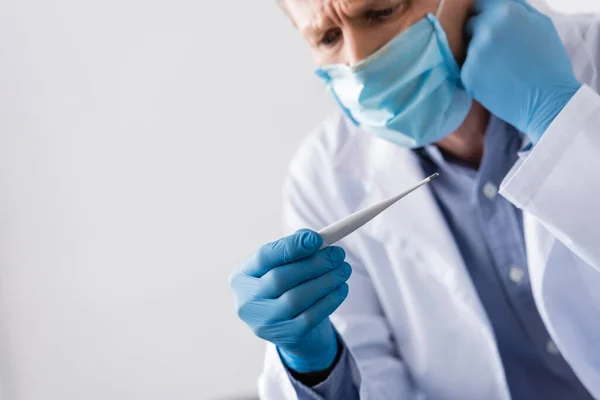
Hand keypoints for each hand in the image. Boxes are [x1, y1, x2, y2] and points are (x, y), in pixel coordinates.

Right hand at [229, 229, 350, 372]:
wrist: (290, 327)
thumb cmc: (286, 287)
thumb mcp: (283, 266)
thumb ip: (294, 249)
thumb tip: (313, 240)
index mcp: (241, 277)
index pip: (264, 257)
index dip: (291, 246)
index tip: (316, 238)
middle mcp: (247, 301)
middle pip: (280, 278)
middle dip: (314, 264)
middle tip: (338, 254)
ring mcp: (264, 323)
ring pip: (297, 298)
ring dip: (326, 281)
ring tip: (343, 269)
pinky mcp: (285, 337)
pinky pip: (311, 317)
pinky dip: (330, 300)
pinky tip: (341, 288)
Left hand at [461, 0, 581, 142]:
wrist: (547, 100)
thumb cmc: (549, 62)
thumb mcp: (540, 23)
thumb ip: (516, 9)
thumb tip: (496, 4)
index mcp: (505, 12)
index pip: (479, 4)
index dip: (484, 15)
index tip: (488, 25)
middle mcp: (486, 29)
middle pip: (470, 25)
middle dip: (479, 34)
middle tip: (498, 51)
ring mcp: (474, 53)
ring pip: (468, 49)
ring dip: (479, 56)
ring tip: (501, 69)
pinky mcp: (467, 75)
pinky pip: (466, 69)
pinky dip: (476, 75)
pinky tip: (495, 81)